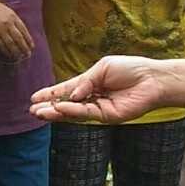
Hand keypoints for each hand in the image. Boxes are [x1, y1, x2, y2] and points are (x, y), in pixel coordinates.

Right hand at [0, 0, 33, 59]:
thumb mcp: (4, 9)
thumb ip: (12, 18)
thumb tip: (19, 29)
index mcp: (12, 16)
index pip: (24, 30)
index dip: (28, 39)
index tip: (31, 46)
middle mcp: (8, 23)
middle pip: (19, 38)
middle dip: (24, 48)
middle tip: (28, 54)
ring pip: (11, 43)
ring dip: (16, 51)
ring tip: (19, 57)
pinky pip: (1, 45)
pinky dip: (6, 51)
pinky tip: (8, 54)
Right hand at [32, 56, 167, 124]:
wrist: (152, 79)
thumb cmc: (130, 69)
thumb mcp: (102, 68)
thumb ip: (85, 81)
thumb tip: (71, 94)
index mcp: (90, 83)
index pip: (66, 90)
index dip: (50, 94)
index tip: (33, 98)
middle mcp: (92, 97)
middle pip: (66, 104)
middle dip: (49, 108)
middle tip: (32, 111)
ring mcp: (99, 108)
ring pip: (73, 112)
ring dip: (56, 113)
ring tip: (40, 113)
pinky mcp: (107, 116)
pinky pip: (86, 114)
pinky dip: (72, 112)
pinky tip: (60, 109)